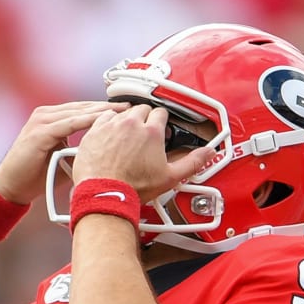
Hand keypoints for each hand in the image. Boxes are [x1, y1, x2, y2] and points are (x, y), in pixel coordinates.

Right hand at [0, 101, 124, 205]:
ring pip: (78, 112)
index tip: (126, 112)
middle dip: (107, 107)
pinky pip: (68, 123)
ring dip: (101, 112)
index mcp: (51, 119)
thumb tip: (104, 154)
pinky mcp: (39, 132)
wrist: (11, 187)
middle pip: (82, 107)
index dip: (104, 110)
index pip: (82, 109)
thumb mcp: (62, 160)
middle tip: (131, 107)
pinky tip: (103, 121)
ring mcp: (41, 121)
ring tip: (122, 112)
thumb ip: (80, 152)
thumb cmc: (34, 176)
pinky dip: (86, 122)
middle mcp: (45, 115)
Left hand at [72, 104, 212, 202]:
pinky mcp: (95, 130)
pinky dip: (108, 123)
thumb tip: (208, 154)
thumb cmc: (132, 188)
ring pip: (123, 112)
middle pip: (143, 110)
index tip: (158, 131)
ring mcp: (112, 125)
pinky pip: (104, 117)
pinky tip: (110, 136)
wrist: (104, 194)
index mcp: (152, 131)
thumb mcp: (169, 177)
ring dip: (127, 120)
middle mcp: (132, 123)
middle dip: (145, 120)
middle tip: (142, 136)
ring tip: (126, 137)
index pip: (161, 113)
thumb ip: (192, 162)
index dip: (161, 122)